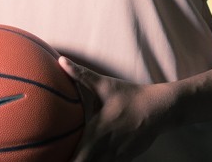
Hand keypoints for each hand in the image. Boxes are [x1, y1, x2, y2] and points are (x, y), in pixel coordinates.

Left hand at [59, 57, 175, 160]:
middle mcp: (104, 149)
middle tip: (61, 156)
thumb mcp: (105, 85)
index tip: (51, 157)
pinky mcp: (126, 159)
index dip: (63, 159)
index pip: (75, 158)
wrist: (160, 108)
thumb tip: (61, 60)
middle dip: (72, 161)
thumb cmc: (131, 96)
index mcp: (95, 134)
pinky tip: (98, 156)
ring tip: (78, 156)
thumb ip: (81, 75)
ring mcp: (116, 156)